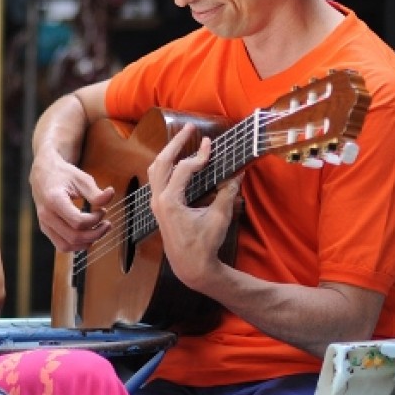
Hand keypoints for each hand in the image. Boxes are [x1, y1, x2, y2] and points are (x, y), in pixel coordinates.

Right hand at [29, 150, 113, 251]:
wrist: (43, 173)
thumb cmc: (63, 175)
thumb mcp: (81, 179)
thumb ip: (95, 192)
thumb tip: (110, 195)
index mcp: (54, 200)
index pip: (78, 221)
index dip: (95, 219)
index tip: (103, 210)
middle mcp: (46, 215)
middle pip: (73, 236)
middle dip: (95, 234)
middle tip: (106, 224)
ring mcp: (44, 223)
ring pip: (66, 246)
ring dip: (86, 242)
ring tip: (98, 231)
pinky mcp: (45, 228)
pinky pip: (61, 245)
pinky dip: (76, 245)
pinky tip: (87, 236)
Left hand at [147, 124, 239, 290]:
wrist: (190, 267)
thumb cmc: (204, 244)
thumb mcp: (219, 217)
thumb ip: (227, 193)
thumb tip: (239, 172)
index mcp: (169, 201)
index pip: (183, 169)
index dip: (199, 155)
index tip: (210, 144)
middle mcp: (158, 199)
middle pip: (162, 161)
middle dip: (175, 143)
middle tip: (188, 127)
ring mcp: (155, 203)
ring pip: (156, 169)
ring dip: (168, 153)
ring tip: (181, 140)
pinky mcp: (159, 207)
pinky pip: (158, 179)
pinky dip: (167, 166)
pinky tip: (178, 161)